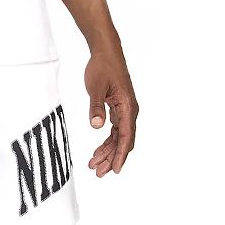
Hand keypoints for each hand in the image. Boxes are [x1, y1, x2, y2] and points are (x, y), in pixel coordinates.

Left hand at [84, 44, 137, 176]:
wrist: (106, 51)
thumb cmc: (102, 67)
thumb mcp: (95, 87)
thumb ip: (96, 106)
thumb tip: (96, 126)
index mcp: (128, 107)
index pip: (125, 137)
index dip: (120, 155)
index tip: (114, 170)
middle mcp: (129, 111)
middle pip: (123, 141)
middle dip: (111, 158)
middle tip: (98, 172)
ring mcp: (125, 110)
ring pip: (118, 137)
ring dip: (108, 151)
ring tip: (95, 164)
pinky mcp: (118, 108)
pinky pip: (115, 130)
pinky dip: (108, 141)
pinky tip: (99, 150)